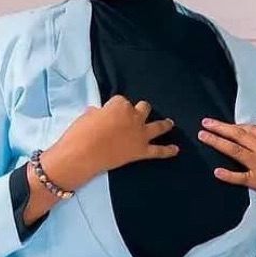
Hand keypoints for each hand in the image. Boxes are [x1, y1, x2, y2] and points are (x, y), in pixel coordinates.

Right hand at [46, 96, 178, 184]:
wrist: (81, 155)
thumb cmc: (80, 133)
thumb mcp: (87, 117)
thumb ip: (97, 114)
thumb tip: (97, 114)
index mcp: (120, 105)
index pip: (121, 101)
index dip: (116, 108)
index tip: (111, 114)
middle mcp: (134, 117)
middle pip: (143, 108)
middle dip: (140, 111)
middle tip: (136, 116)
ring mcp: (140, 134)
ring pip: (158, 125)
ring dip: (165, 124)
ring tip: (170, 123)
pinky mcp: (141, 151)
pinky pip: (158, 151)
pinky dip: (168, 150)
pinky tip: (176, 150)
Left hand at [197, 117, 255, 222]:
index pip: (254, 129)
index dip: (238, 126)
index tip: (228, 125)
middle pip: (240, 135)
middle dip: (222, 128)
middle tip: (206, 123)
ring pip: (235, 151)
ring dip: (217, 142)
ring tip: (204, 136)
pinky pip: (240, 177)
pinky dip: (228, 175)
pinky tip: (216, 171)